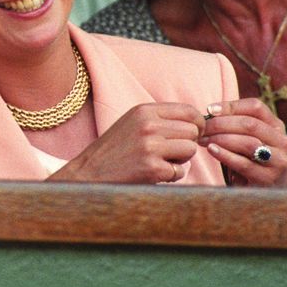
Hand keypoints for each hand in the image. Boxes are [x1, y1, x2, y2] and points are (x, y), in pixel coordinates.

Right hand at [51, 103, 202, 183]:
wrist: (88, 172)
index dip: (197, 124)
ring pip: (190, 149)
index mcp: (144, 111)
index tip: (192, 134)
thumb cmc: (113, 150)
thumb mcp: (132, 123)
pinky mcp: (152, 168)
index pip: (189, 110)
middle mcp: (148, 125)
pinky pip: (180, 171)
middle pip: (193, 131)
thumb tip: (197, 123)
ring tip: (160, 162)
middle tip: (171, 153)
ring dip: (180, 160)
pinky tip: (152, 174)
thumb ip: (159, 120)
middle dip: (187, 143)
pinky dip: (170, 176)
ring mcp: (150, 146)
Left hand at [199, 99, 286, 186]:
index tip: (210, 109)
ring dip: (221, 139)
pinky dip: (225, 155)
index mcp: (276, 126)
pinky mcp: (269, 179)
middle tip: (202, 128)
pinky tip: (212, 150)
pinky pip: (244, 164)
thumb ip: (233, 123)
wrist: (259, 192)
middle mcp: (282, 141)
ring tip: (203, 140)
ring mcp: (279, 161)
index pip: (256, 107)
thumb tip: (211, 111)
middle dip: (221, 124)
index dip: (231, 106)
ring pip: (248, 142)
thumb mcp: (243, 138)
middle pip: (250, 124)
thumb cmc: (246, 159)